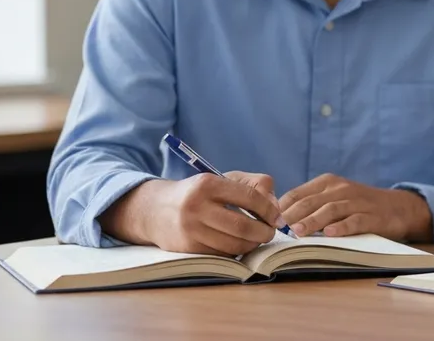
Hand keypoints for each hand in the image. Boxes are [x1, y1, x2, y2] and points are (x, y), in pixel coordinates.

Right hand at [102, 171, 285, 256]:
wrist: (155, 210)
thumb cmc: (198, 193)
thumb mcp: (222, 180)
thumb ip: (253, 185)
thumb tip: (275, 207)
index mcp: (208, 184)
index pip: (249, 197)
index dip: (269, 210)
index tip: (277, 217)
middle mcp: (196, 206)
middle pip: (243, 225)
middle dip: (264, 232)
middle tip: (270, 233)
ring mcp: (190, 229)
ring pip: (233, 244)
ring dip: (252, 245)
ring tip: (257, 239)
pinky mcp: (187, 248)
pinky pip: (221, 254)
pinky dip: (235, 252)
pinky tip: (239, 245)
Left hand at [278, 174, 432, 241]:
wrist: (397, 207)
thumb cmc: (358, 205)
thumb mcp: (334, 197)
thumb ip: (311, 204)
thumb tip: (278, 219)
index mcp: (328, 182)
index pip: (298, 193)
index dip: (282, 207)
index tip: (268, 221)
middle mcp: (341, 189)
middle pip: (311, 201)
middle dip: (293, 214)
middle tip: (278, 228)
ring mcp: (357, 202)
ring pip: (330, 210)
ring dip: (313, 221)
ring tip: (298, 233)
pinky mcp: (372, 216)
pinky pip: (355, 221)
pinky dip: (342, 227)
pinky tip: (330, 234)